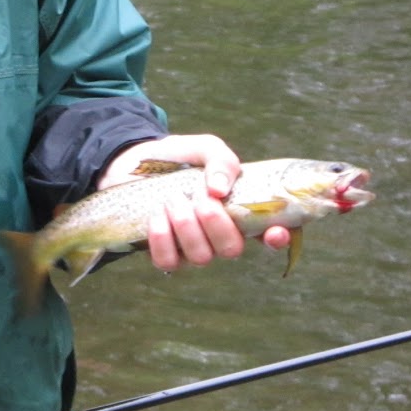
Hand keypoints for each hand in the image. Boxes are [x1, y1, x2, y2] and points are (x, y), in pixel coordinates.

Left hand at [97, 134, 290, 271]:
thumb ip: (221, 161)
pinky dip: (162, 237)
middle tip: (198, 196)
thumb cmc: (178, 157)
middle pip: (231, 249)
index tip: (274, 231)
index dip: (277, 238)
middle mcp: (218, 235)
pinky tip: (156, 216)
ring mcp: (192, 247)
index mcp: (238, 210)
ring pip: (201, 257)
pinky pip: (169, 262)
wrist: (133, 160)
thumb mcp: (204, 148)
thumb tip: (219, 189)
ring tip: (172, 198)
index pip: (268, 234)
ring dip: (185, 225)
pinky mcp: (164, 253)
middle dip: (215, 222)